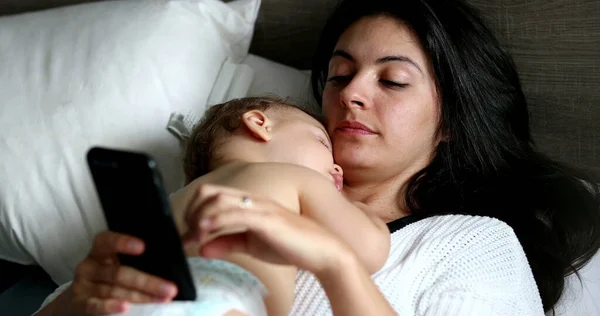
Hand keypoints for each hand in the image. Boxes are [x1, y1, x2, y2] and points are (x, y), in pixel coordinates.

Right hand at [70, 231, 177, 314]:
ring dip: (141, 297)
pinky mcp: (80, 303)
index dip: (123, 242)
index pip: (108, 241)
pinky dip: (111, 306)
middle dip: (148, 281)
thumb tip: (178, 249)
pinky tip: (126, 307)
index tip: (143, 247)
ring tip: (162, 300)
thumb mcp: (119, 262)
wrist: (81, 299)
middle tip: (170, 288)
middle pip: (119, 273)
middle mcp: (89, 265)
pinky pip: (96, 305)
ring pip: (114, 291)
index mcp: (100, 250)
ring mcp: (82, 285)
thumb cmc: (110, 276)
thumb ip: (142, 257)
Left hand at [182, 184, 352, 275]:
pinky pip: (236, 214)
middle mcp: (251, 199)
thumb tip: (202, 248)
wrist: (321, 250)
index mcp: (247, 201)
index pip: (211, 193)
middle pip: (209, 192)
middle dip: (191, 212)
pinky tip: (204, 232)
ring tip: (192, 238)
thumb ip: (227, 242)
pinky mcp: (267, 219)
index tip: (186, 234)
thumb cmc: (289, 245)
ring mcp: (259, 207)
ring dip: (199, 219)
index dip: (193, 210)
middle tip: (187, 236)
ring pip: (218, 200)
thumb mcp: (251, 244)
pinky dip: (216, 221)